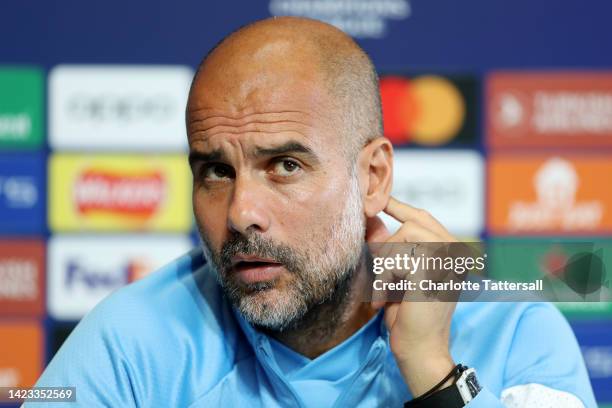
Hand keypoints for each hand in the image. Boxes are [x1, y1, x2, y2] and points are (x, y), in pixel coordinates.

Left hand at [367, 197, 457, 396]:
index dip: (401, 207)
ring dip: (386, 265)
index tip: (381, 200)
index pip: (425, 218)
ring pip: (403, 236)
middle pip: (412, 224)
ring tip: (387, 291)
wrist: (420, 350)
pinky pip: (396, 257)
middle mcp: (457, 253)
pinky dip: (384, 278)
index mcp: (453, 253)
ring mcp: (449, 259)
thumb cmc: (409, 315)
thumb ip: (392, 248)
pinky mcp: (433, 269)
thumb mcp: (399, 275)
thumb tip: (374, 219)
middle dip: (390, 249)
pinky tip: (386, 300)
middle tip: (384, 280)